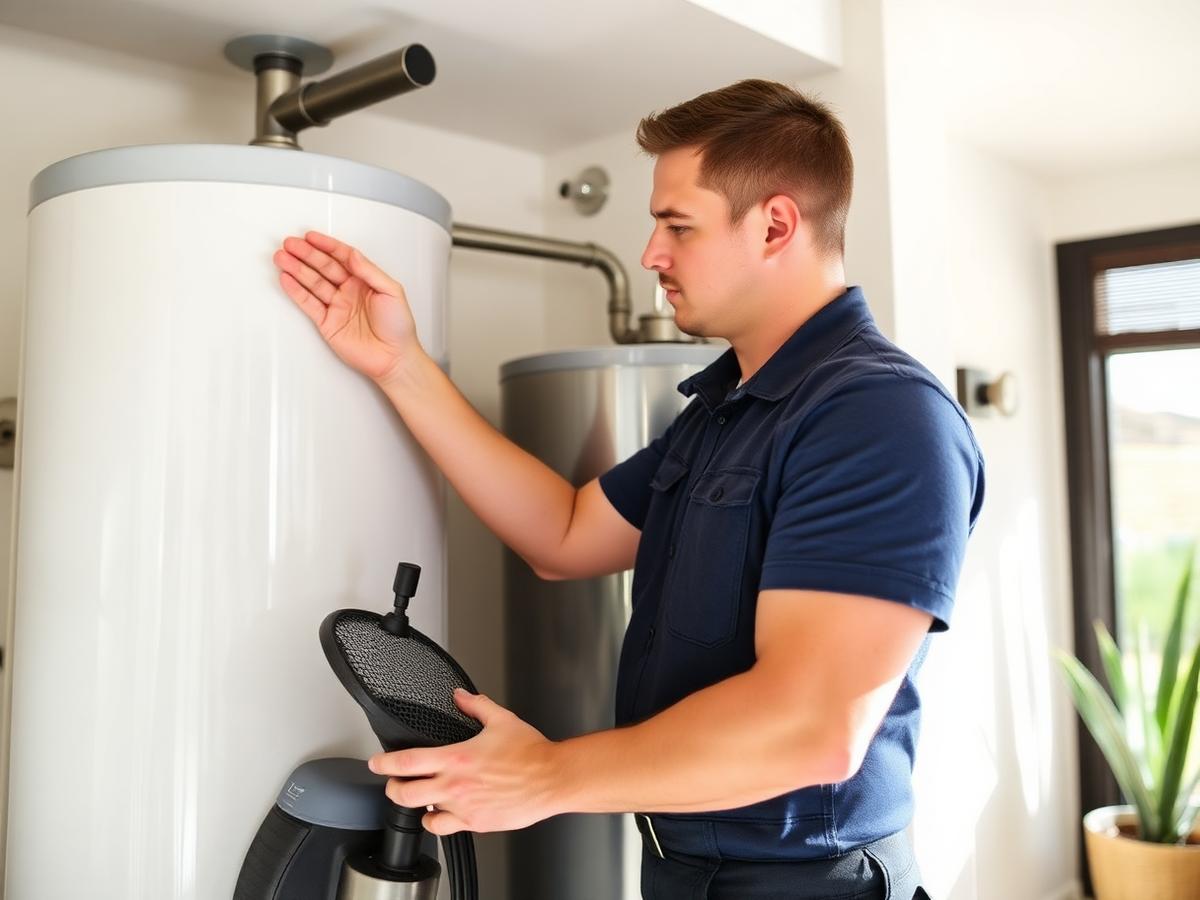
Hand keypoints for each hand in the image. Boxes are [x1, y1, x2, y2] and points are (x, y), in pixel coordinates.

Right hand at [273, 231, 420, 382]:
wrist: (394, 358)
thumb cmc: (399, 328)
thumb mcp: (392, 292)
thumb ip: (370, 272)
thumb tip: (353, 255)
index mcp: (365, 281)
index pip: (342, 257)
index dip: (326, 246)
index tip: (311, 236)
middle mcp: (350, 291)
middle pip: (324, 267)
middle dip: (306, 254)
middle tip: (289, 244)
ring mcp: (337, 306)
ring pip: (313, 283)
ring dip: (297, 269)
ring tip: (282, 258)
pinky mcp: (328, 323)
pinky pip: (308, 303)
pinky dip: (296, 291)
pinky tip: (287, 279)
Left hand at [368, 689, 562, 835]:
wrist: (551, 779)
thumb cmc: (530, 753)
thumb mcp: (501, 719)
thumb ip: (476, 705)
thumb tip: (460, 696)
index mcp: (457, 758)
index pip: (408, 762)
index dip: (385, 763)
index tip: (376, 763)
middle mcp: (455, 786)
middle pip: (405, 793)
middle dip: (392, 788)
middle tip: (392, 783)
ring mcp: (463, 808)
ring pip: (422, 813)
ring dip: (416, 804)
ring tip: (417, 798)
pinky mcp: (476, 824)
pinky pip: (444, 829)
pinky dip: (436, 821)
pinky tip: (440, 814)